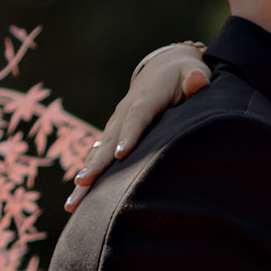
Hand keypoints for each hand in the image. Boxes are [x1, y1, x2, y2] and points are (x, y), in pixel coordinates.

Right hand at [81, 41, 209, 185]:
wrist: (162, 68)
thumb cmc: (183, 74)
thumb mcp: (193, 71)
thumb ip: (196, 78)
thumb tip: (197, 81)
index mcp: (146, 98)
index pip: (138, 117)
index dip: (129, 134)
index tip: (120, 154)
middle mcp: (125, 111)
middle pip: (109, 140)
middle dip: (96, 163)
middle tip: (83, 183)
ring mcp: (116, 123)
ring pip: (98, 152)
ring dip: (86, 175)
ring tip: (73, 202)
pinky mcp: (113, 133)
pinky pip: (98, 155)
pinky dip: (89, 174)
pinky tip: (79, 199)